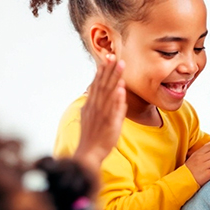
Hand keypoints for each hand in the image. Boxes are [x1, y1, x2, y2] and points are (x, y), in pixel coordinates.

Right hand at [71, 57, 126, 171]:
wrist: (88, 153)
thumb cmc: (91, 137)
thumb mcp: (89, 118)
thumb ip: (94, 105)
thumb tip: (94, 94)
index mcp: (91, 105)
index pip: (97, 84)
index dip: (103, 70)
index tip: (108, 58)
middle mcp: (95, 107)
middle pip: (103, 84)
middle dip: (109, 69)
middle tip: (115, 56)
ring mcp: (102, 114)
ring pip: (109, 92)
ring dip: (115, 78)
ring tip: (121, 65)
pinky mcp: (109, 123)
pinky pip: (114, 109)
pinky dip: (117, 98)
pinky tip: (121, 88)